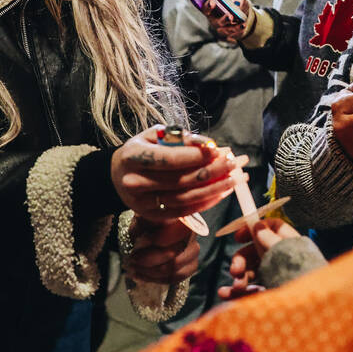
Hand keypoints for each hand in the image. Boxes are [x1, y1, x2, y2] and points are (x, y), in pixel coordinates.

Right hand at [111, 125, 243, 221]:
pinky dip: (205, 203)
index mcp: (132, 157)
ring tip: (235, 179)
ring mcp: (142, 203)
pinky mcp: (152, 216)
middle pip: (180, 180)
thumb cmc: (141, 150)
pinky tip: (222, 193)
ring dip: (213, 189)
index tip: (218, 150)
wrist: (117, 175)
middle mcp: (135, 182)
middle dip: (211, 171)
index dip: (196, 156)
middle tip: (234, 163)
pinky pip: (184, 211)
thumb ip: (178, 137)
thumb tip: (206, 144)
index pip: (169, 159)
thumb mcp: (154, 136)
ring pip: (184, 198)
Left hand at [127, 217, 199, 283]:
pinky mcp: (192, 264)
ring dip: (150, 272)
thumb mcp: (140, 221)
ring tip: (134, 269)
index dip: (152, 240)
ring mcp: (194, 249)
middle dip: (148, 260)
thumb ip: (142, 225)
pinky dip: (157, 279)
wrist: (152, 235)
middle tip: (132, 260)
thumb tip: (142, 237)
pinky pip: (177, 277)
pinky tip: (142, 276)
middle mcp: (191, 232)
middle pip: (172, 252)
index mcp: (179, 216)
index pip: (171, 231)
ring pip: (174, 267)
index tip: (136, 246)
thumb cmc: (146, 226)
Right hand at [203, 0, 253, 43]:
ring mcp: (220, 29)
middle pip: (216, 22)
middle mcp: (213, 20)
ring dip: (234, 27)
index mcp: (212, 9)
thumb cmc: (236, 2)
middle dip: (224, 19)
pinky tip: (243, 26)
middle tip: (230, 16)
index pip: (205, 8)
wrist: (243, 14)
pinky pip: (232, 36)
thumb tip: (237, 3)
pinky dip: (239, 31)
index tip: (212, 2)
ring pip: (225, 30)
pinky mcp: (227, 36)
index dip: (207, 6)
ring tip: (242, 23)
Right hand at [217, 218, 301, 300]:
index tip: (238, 237)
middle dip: (241, 259)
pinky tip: (225, 293)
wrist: (309, 308)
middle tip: (235, 270)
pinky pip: (250, 291)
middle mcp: (282, 260)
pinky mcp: (270, 296)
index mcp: (290, 245)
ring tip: (237, 286)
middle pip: (255, 252)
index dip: (255, 228)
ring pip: (250, 272)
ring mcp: (275, 279)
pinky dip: (235, 292)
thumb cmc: (300, 275)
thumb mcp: (284, 252)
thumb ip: (269, 239)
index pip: (273, 228)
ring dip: (239, 277)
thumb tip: (258, 225)